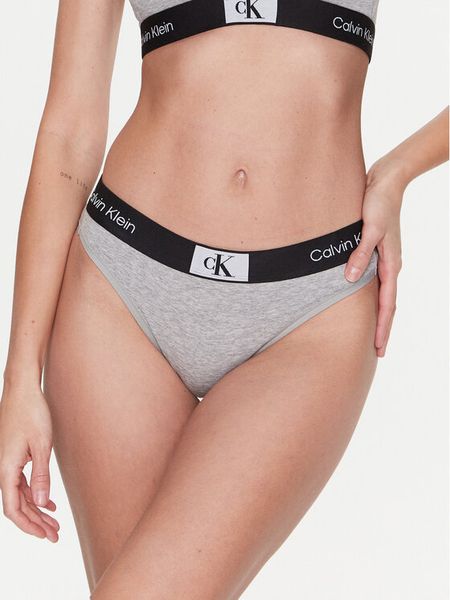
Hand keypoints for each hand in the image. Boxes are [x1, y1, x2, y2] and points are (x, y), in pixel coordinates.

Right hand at [0, 379, 59, 541]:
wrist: (23, 390)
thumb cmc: (32, 413)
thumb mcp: (42, 445)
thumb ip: (41, 476)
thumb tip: (40, 504)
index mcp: (6, 469)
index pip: (13, 508)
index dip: (29, 526)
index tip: (45, 536)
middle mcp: (3, 469)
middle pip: (17, 505)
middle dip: (36, 523)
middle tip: (55, 535)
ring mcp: (7, 463)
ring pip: (20, 496)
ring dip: (36, 510)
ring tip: (55, 523)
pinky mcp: (14, 457)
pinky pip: (21, 483)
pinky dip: (34, 495)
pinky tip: (48, 503)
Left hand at [344, 158, 404, 356]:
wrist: (386, 181)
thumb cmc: (378, 203)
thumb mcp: (368, 228)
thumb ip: (360, 254)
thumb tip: (350, 280)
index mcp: (391, 264)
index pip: (387, 305)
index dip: (382, 328)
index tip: (379, 349)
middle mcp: (389, 265)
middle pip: (387, 305)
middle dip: (382, 329)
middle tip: (378, 352)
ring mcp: (384, 259)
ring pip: (382, 295)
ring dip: (378, 316)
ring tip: (372, 333)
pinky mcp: (376, 251)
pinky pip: (375, 282)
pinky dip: (372, 298)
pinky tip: (364, 302)